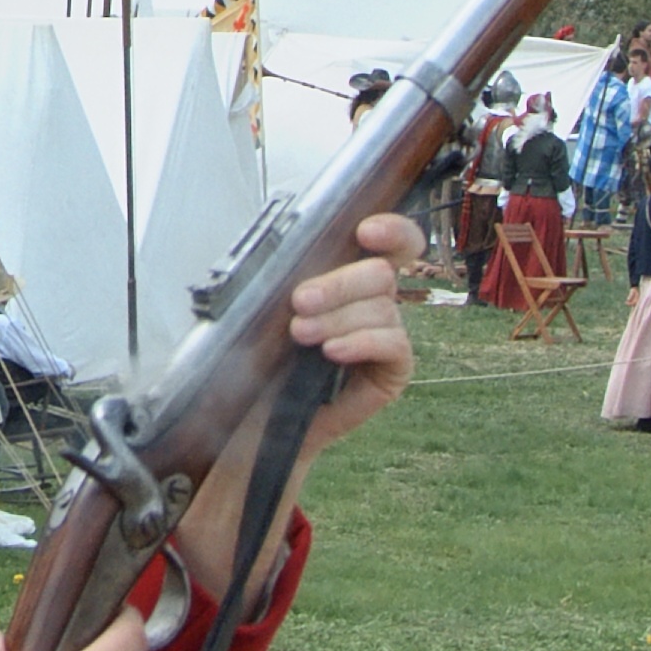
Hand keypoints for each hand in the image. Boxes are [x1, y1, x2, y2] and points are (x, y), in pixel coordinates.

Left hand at [166, 212, 421, 603]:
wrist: (256, 419)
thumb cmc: (263, 360)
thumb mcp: (269, 310)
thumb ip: (290, 276)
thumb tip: (290, 244)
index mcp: (350, 275)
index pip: (392, 241)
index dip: (390, 230)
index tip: (365, 231)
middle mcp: (375, 300)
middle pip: (381, 272)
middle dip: (339, 284)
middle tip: (299, 302)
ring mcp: (388, 333)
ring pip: (382, 308)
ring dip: (338, 318)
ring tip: (301, 336)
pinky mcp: (393, 368)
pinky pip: (392, 344)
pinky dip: (360, 343)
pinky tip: (332, 352)